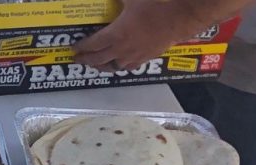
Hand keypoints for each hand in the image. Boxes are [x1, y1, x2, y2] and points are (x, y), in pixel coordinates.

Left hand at [73, 0, 207, 70]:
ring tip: (96, 65)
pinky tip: (119, 64)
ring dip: (102, 66)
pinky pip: (129, 66)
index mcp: (116, 34)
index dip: (82, 47)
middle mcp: (123, 49)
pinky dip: (120, 66)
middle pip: (99, 59)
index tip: (74, 48)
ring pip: (114, 67)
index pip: (93, 45)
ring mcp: (135, 55)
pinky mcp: (147, 57)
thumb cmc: (155, 4)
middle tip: (78, 59)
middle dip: (87, 60)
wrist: (181, 16)